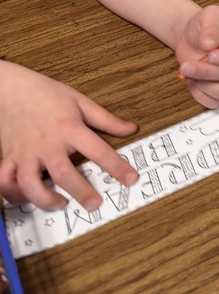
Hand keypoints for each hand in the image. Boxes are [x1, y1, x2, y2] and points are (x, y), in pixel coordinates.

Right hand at [0, 61, 137, 210]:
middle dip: (81, 191)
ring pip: (30, 184)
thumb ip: (107, 119)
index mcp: (69, 128)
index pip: (98, 150)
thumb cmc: (47, 94)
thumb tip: (131, 129)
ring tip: (61, 203)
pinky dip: (14, 194)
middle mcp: (47, 144)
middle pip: (63, 173)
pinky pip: (6, 181)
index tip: (131, 180)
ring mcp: (26, 153)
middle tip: (94, 204)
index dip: (117, 167)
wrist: (11, 89)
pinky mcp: (9, 158)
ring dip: (45, 199)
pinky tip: (27, 197)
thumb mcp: (80, 101)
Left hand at [175, 5, 218, 108]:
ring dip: (203, 85)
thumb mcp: (210, 15)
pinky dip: (200, 95)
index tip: (211, 55)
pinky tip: (191, 82)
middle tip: (188, 65)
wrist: (190, 37)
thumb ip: (212, 26)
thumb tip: (211, 44)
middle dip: (207, 72)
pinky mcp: (218, 91)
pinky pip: (213, 102)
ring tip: (187, 71)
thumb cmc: (203, 25)